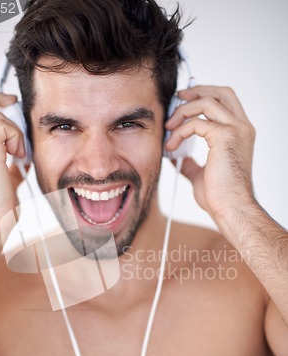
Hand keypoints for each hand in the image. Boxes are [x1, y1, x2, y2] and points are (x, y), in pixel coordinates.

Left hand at [165, 86, 255, 222]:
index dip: (204, 96)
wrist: (230, 209)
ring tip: (168, 127)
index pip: (225, 101)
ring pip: (206, 102)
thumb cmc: (220, 196)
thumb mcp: (202, 174)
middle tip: (176, 99)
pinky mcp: (225, 136)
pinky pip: (196, 123)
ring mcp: (236, 130)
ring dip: (183, 111)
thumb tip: (178, 158)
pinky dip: (180, 132)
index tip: (183, 102)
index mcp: (240, 133)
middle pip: (220, 93)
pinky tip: (171, 146)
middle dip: (196, 91)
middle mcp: (242, 127)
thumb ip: (192, 162)